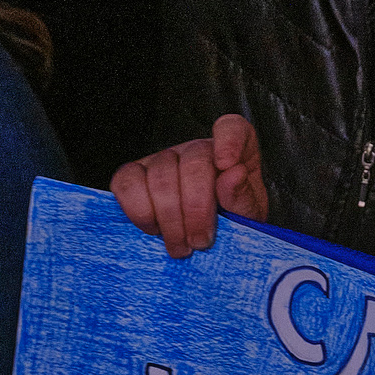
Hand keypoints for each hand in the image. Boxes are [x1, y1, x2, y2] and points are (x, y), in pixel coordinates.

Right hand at [111, 115, 269, 257]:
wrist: (202, 246)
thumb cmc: (228, 225)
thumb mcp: (247, 216)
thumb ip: (243, 196)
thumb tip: (234, 174)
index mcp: (233, 153)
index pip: (232, 128)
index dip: (229, 141)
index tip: (227, 165)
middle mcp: (196, 150)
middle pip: (193, 163)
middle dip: (196, 208)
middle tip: (200, 242)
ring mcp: (162, 160)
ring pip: (160, 176)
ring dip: (170, 218)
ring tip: (180, 246)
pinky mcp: (132, 175)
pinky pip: (126, 183)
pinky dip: (139, 211)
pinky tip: (154, 229)